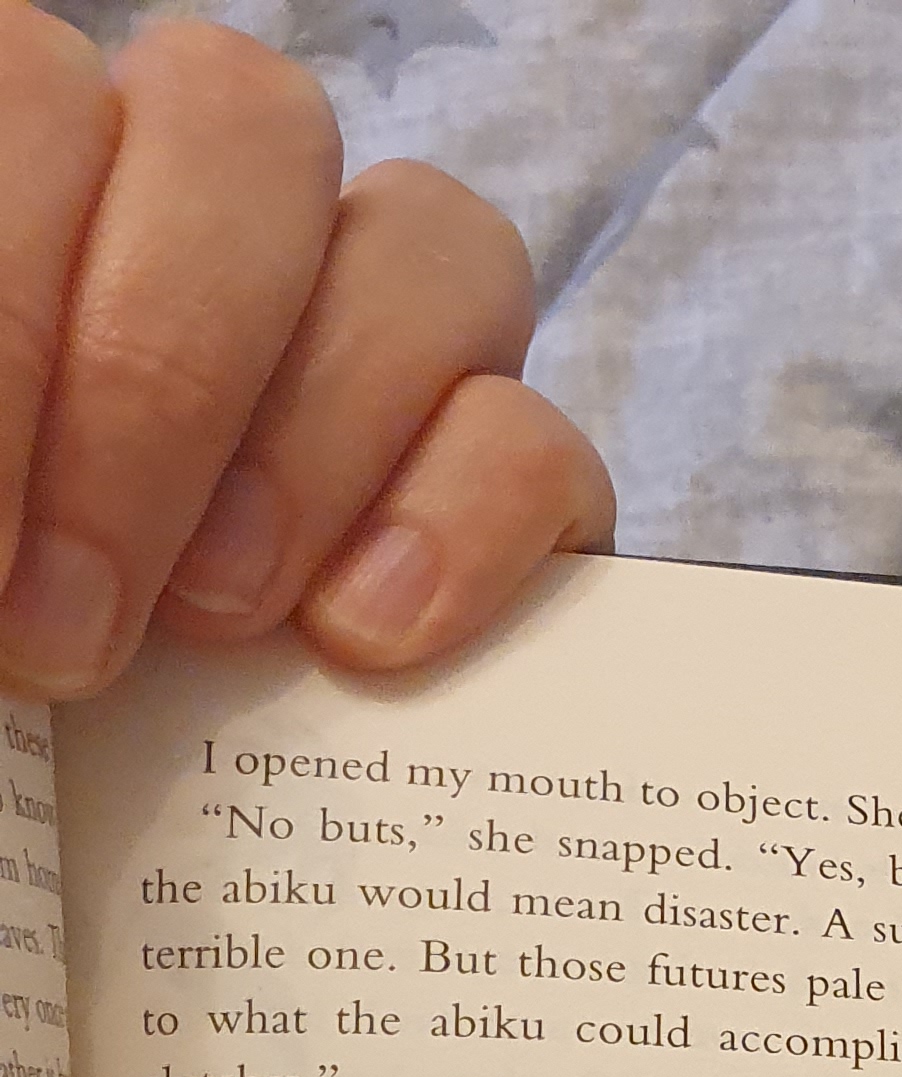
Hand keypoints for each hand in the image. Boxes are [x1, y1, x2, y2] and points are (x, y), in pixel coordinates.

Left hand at [0, 0, 612, 700]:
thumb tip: (15, 551)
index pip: (38, 102)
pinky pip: (540, 437)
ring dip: (313, 437)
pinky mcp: (521, 482)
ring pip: (428, 238)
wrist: (121, 842)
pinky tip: (365, 642)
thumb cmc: (24, 639)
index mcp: (53, 182)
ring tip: (223, 622)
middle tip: (71, 620)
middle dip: (154, 380)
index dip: (9, 321)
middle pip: (242, 128)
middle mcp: (221, 211)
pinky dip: (461, 529)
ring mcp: (395, 336)